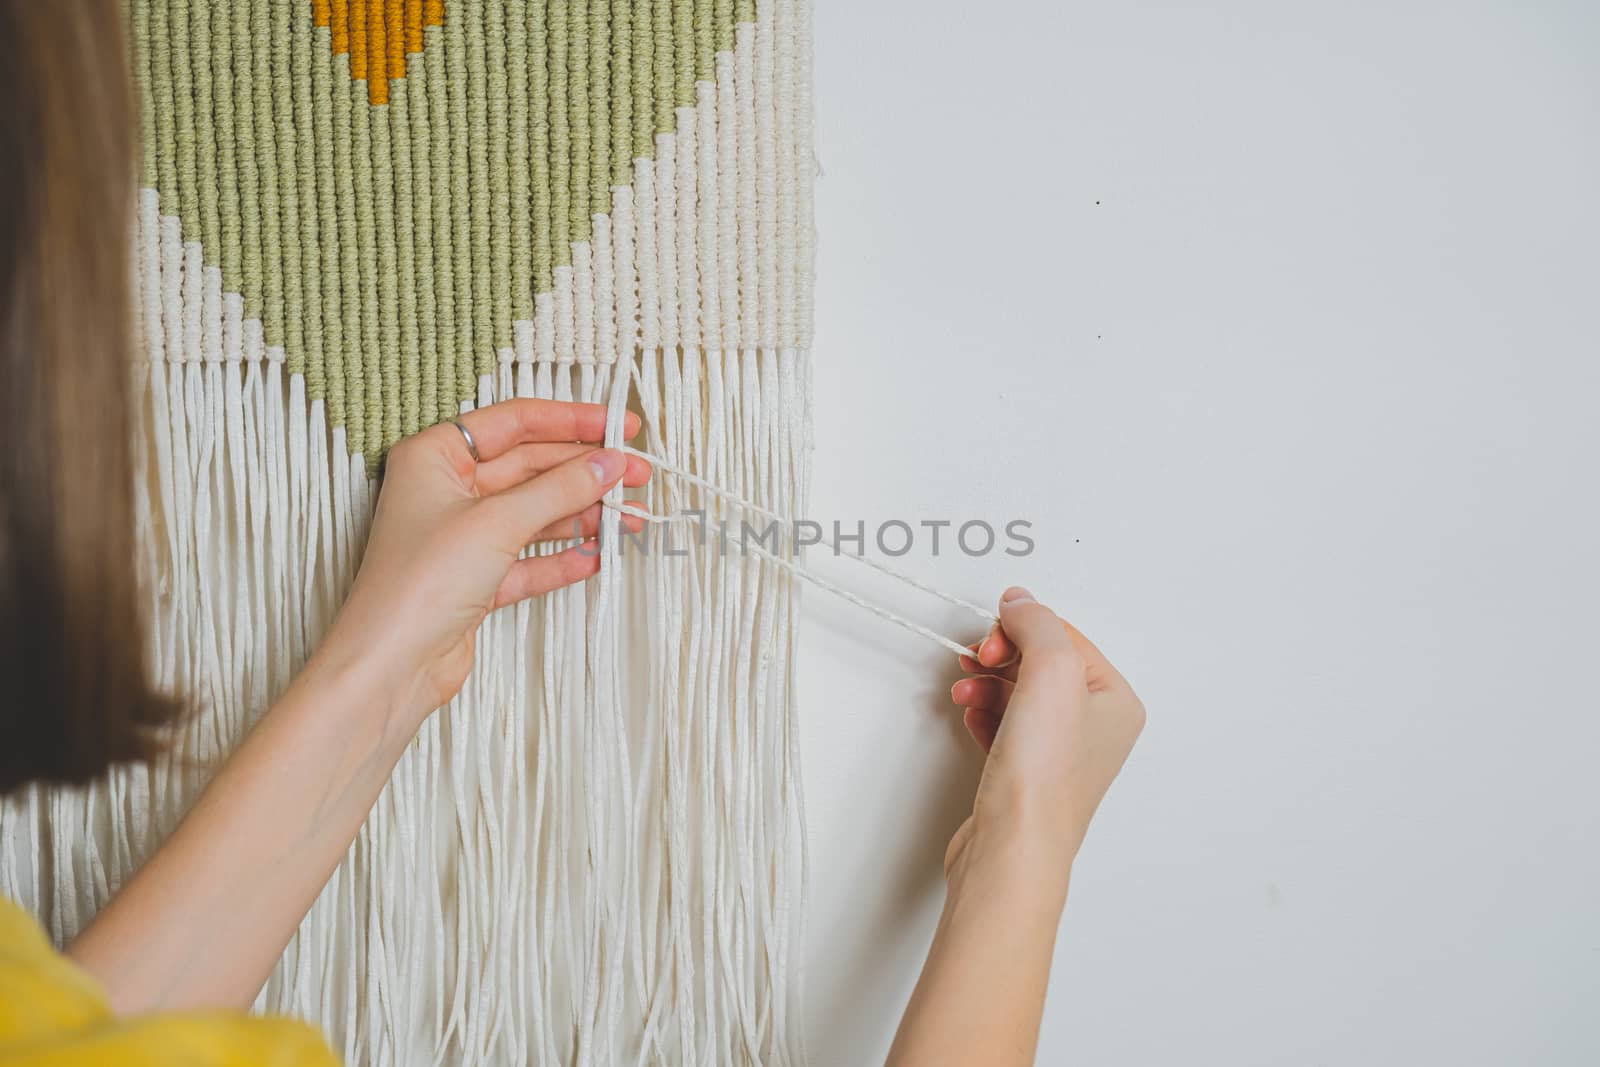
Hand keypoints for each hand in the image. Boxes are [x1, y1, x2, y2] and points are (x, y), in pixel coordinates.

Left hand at [313, 399, 651, 730]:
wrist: (392, 666)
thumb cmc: (416, 585)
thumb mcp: (497, 522)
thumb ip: (559, 489)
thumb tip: (607, 463)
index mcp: (435, 457)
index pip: (514, 423)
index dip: (570, 420)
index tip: (617, 425)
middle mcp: (448, 492)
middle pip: (531, 468)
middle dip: (586, 472)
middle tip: (636, 474)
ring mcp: (463, 537)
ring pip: (536, 513)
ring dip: (584, 515)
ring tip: (631, 517)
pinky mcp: (477, 579)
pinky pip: (532, 557)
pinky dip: (565, 557)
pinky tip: (598, 555)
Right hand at [946, 586, 1144, 882]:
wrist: (1013, 845)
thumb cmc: (1043, 779)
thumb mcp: (1051, 673)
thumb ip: (1037, 625)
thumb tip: (1022, 603)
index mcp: (1116, 702)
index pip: (1066, 637)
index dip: (1024, 628)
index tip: (995, 636)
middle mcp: (1094, 728)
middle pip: (1041, 662)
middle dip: (1002, 655)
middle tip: (979, 659)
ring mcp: (1061, 753)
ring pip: (1018, 692)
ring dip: (986, 681)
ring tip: (968, 689)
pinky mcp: (1026, 772)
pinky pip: (1003, 723)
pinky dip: (984, 711)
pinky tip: (973, 715)